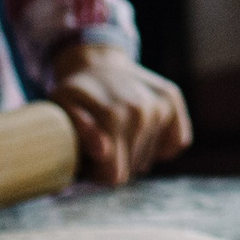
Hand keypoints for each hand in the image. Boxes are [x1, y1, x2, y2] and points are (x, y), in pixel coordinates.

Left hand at [49, 43, 190, 185]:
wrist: (96, 62)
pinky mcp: (173, 99)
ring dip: (132, 152)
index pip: (115, 176)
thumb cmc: (75, 94)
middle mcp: (144, 111)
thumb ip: (81, 131)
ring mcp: (163, 104)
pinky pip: (177, 143)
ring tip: (117, 131)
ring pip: (149, 159)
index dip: (97, 172)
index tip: (88, 157)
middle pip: (132, 169)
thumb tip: (104, 150)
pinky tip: (141, 131)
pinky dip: (159, 145)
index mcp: (115, 117)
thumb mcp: (63, 110)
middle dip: (114, 161)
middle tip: (100, 141)